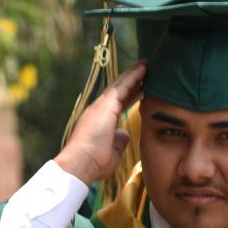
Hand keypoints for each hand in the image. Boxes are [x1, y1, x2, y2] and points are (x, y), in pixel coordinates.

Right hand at [56, 62, 146, 185]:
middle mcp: (99, 109)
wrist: (81, 162)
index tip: (142, 87)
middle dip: (132, 80)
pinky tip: (143, 69)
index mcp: (101, 120)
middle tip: (146, 69)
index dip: (131, 94)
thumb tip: (125, 133)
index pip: (119, 103)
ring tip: (147, 64)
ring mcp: (101, 105)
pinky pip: (123, 86)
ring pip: (121, 84)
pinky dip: (133, 76)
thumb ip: (119, 141)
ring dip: (134, 74)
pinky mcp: (106, 104)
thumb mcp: (112, 152)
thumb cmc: (94, 163)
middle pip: (119, 90)